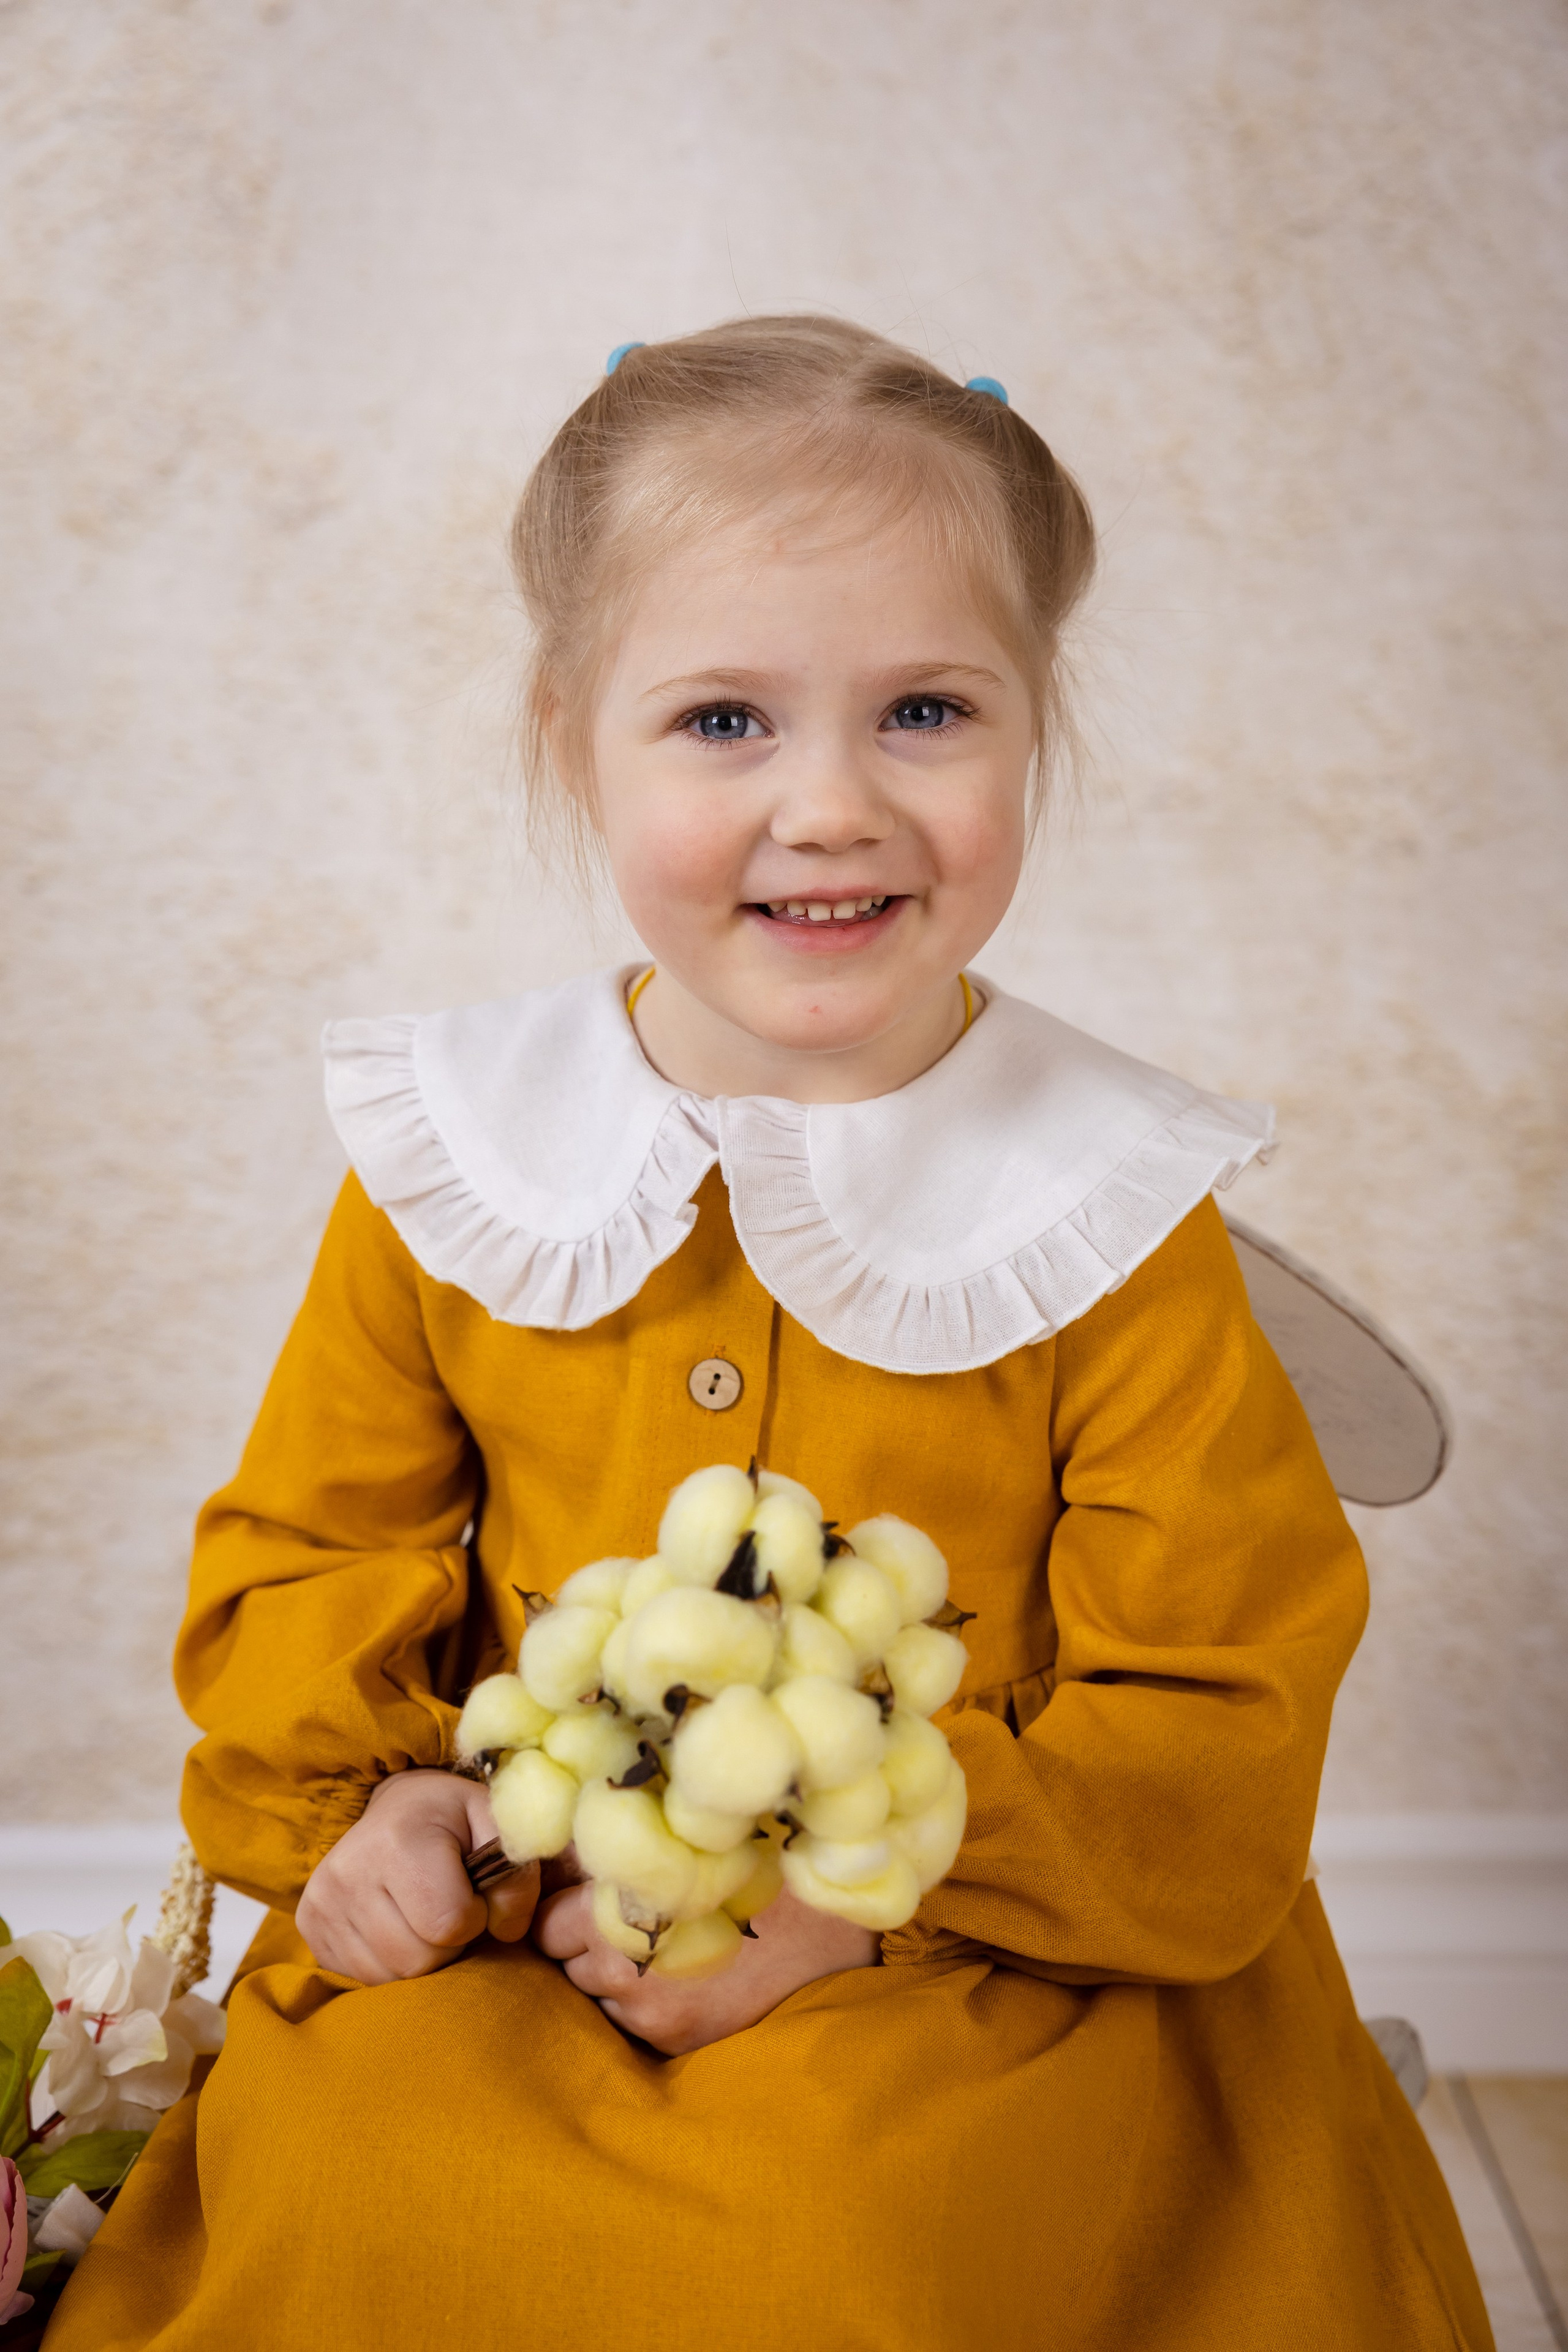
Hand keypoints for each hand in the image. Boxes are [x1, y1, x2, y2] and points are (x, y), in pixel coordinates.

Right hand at [297, 1768, 539, 1983]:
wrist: (396, 1807)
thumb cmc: (453, 1820)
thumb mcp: (497, 1826)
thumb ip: (517, 1877)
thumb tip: (506, 1932)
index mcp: (398, 1840)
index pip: (449, 1924)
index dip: (475, 1916)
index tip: (473, 1892)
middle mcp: (348, 1872)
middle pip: (417, 1959)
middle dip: (448, 1944)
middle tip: (449, 1907)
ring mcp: (321, 1903)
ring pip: (389, 1977)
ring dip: (420, 1957)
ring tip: (423, 1915)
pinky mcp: (309, 1928)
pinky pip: (363, 1979)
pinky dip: (390, 1963)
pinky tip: (397, 1926)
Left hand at [531, 1879, 878, 2054]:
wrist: (834, 1930)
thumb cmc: (762, 1867)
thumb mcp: (689, 1846)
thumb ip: (625, 1853)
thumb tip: (563, 1856)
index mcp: (622, 1907)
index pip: (547, 1924)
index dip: (566, 1907)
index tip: (590, 1896)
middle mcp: (625, 1967)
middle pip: (565, 1962)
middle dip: (586, 1943)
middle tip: (631, 1919)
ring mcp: (650, 2012)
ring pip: (595, 1997)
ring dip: (614, 1976)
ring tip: (663, 1948)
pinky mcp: (675, 2042)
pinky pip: (631, 2024)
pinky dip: (645, 2004)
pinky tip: (685, 1977)